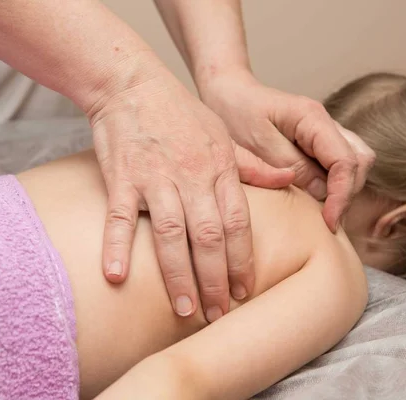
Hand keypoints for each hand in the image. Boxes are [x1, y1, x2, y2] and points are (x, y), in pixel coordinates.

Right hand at [89, 66, 292, 321]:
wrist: (133, 84)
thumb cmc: (180, 113)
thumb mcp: (224, 135)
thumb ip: (253, 165)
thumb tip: (289, 179)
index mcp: (219, 168)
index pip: (238, 223)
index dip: (242, 260)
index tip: (244, 292)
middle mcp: (192, 176)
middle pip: (209, 235)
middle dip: (216, 278)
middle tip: (217, 313)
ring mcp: (156, 177)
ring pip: (172, 232)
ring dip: (179, 274)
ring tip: (185, 309)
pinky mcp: (122, 177)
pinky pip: (121, 216)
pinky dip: (117, 245)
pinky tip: (116, 276)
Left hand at [198, 70, 375, 230]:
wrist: (227, 94)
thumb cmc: (237, 113)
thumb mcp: (258, 144)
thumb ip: (291, 166)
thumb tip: (322, 192)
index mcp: (313, 118)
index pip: (345, 161)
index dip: (342, 195)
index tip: (329, 221)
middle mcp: (325, 123)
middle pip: (360, 162)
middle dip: (348, 194)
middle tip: (328, 222)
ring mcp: (324, 133)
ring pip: (354, 163)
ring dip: (344, 190)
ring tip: (323, 215)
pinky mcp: (316, 144)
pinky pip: (337, 165)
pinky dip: (333, 185)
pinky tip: (315, 201)